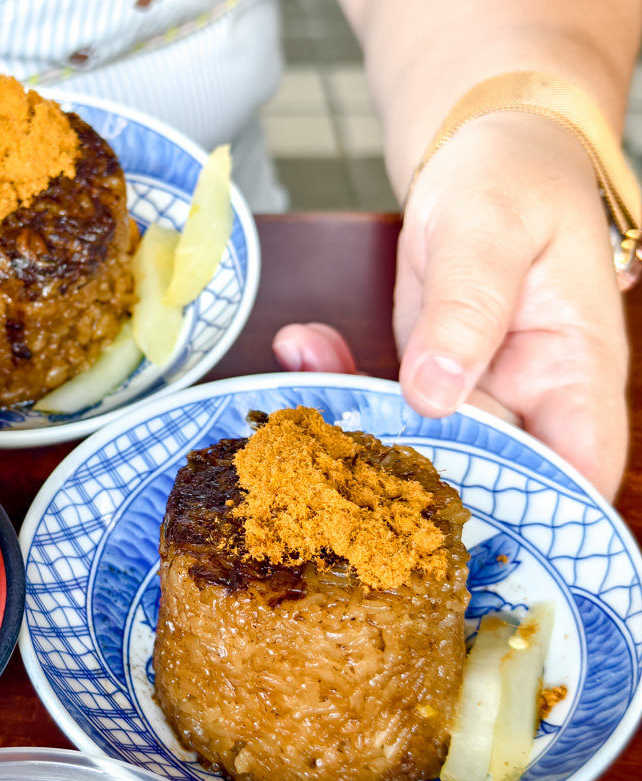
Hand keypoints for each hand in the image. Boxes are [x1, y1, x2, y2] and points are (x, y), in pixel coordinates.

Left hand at [274, 112, 627, 499]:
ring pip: (419, 446)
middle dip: (407, 484)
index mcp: (576, 372)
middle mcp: (529, 399)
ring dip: (355, 427)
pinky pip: (381, 403)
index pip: (578, 471)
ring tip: (304, 381)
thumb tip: (436, 394)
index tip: (451, 525)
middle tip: (335, 460)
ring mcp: (472, 393)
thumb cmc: (513, 181)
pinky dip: (337, 381)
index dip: (532, 516)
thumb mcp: (490, 229)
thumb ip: (467, 308)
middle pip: (488, 479)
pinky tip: (301, 346)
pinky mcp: (424, 379)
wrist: (483, 154)